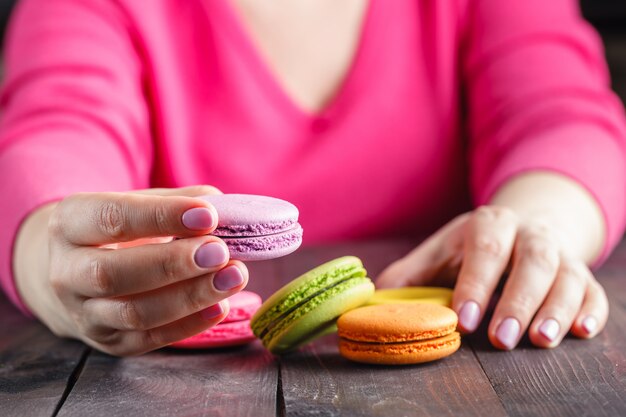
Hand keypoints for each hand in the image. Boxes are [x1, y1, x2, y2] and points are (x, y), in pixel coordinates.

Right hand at [15, 186, 248, 355]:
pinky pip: (150, 339)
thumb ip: (180, 203)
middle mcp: (66, 271)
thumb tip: (226, 210)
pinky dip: (189, 325)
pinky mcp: (109, 342)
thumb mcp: (139, 204)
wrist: (77, 271)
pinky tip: (220, 306)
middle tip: (220, 252)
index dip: (161, 216)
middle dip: (172, 264)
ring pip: (133, 312)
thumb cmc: (120, 230)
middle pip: (112, 273)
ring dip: (189, 297)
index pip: (112, 218)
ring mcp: (84, 313)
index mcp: (70, 223)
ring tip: (233, 278)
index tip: (208, 215)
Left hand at [376, 205, 607, 349]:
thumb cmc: (471, 249)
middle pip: (533, 260)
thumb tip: (374, 301)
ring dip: (557, 309)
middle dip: (517, 300)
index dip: (475, 284)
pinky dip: (592, 310)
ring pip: (569, 276)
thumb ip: (409, 276)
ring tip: (541, 340)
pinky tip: (582, 331)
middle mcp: (530, 234)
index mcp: (490, 224)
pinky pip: (594, 291)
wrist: (521, 227)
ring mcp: (561, 253)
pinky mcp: (583, 274)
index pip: (485, 249)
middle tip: (501, 339)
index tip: (464, 319)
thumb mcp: (439, 253)